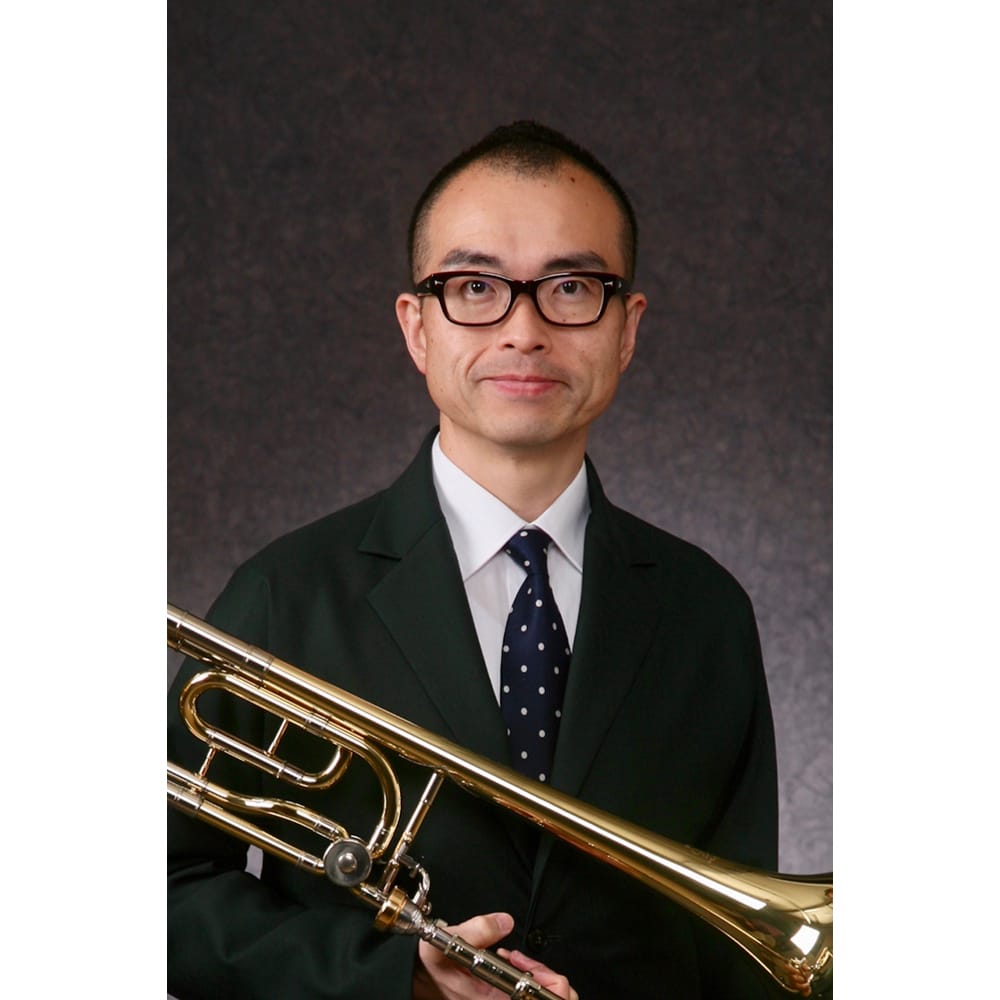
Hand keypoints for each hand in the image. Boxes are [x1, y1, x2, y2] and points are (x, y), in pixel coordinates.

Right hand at [412, 911, 577, 999]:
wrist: (419, 974)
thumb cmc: (431, 963)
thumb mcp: (448, 940)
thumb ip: (477, 930)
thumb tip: (505, 922)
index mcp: (490, 999)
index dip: (547, 982)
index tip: (529, 963)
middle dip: (549, 978)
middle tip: (527, 960)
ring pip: (544, 998)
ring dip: (542, 978)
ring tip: (521, 961)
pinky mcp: (500, 998)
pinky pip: (531, 995)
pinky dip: (531, 979)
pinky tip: (514, 963)